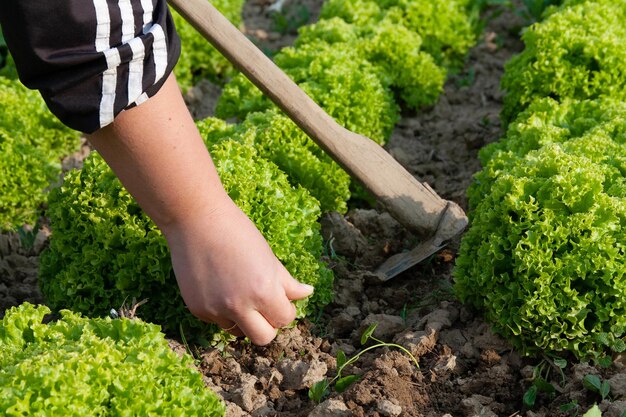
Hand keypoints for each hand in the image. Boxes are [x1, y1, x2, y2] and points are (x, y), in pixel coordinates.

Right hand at [163, 197, 313, 344]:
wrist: (196, 220)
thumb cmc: (238, 232)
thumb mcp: (268, 256)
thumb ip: (287, 282)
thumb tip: (307, 293)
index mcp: (264, 291)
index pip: (284, 319)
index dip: (284, 310)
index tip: (279, 299)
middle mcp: (240, 306)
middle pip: (263, 338)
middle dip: (267, 326)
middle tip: (263, 308)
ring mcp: (216, 310)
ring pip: (237, 331)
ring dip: (243, 319)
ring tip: (238, 292)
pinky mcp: (197, 309)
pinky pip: (217, 321)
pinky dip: (221, 310)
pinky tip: (218, 286)